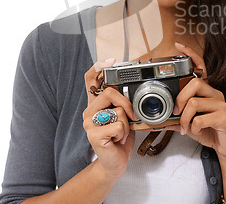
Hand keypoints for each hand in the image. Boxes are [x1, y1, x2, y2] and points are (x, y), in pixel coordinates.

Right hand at [82, 59, 136, 177]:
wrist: (113, 163)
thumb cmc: (119, 139)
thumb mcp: (124, 117)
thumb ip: (123, 104)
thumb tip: (136, 92)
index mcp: (95, 104)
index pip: (91, 78)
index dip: (99, 66)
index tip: (112, 61)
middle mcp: (89, 111)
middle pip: (109, 91)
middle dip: (127, 103)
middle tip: (132, 116)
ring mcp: (89, 123)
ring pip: (117, 110)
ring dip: (127, 124)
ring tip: (120, 133)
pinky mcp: (93, 135)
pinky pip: (118, 125)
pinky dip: (124, 133)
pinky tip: (117, 140)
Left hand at [169, 43, 225, 160]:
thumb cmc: (209, 131)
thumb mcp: (188, 124)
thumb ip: (174, 119)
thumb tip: (155, 121)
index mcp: (207, 91)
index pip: (201, 68)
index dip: (191, 55)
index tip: (179, 46)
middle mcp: (215, 94)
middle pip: (194, 83)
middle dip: (180, 99)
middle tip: (176, 112)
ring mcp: (221, 104)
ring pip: (194, 102)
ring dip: (184, 118)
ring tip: (185, 127)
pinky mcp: (224, 117)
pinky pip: (201, 118)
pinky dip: (193, 127)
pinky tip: (196, 131)